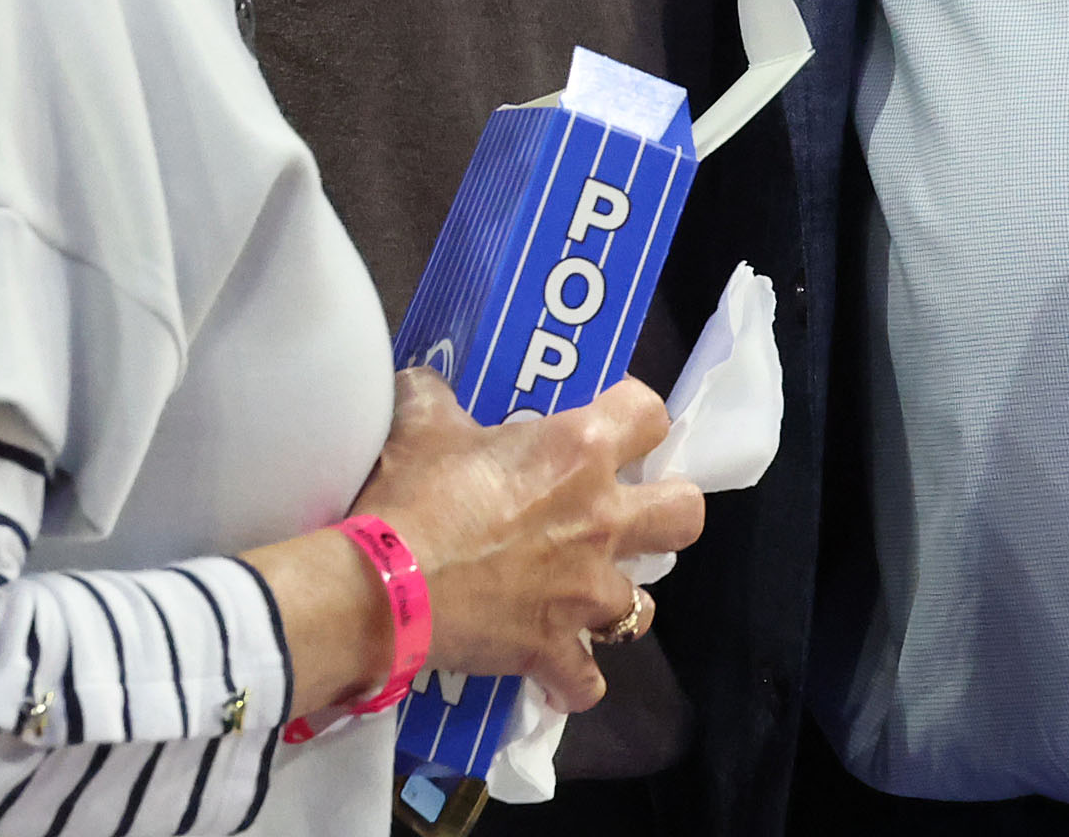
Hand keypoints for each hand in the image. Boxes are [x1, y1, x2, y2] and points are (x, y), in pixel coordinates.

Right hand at [350, 371, 701, 713]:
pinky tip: (554, 675)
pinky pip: (585, 682)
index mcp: (579, 450)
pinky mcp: (554, 649)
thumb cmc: (412, 493)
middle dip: (666, 514)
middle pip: (684, 516)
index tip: (614, 425)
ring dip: (619, 603)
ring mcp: (585, 592)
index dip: (636, 415)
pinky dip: (571, 681)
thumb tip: (429, 386)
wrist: (385, 584)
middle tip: (626, 515)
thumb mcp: (420, 420)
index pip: (650, 414)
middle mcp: (601, 519)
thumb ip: (436, 397)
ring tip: (586, 599)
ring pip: (643, 609)